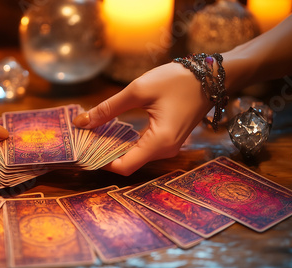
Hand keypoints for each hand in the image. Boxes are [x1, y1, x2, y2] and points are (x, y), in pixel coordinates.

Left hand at [73, 62, 212, 175]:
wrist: (211, 75)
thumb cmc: (177, 81)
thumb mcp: (138, 91)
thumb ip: (108, 108)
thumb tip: (80, 122)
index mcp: (159, 143)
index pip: (124, 167)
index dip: (100, 162)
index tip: (82, 150)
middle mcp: (164, 151)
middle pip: (128, 163)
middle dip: (103, 153)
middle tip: (82, 139)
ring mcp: (168, 147)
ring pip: (134, 156)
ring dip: (113, 147)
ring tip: (91, 133)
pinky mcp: (167, 139)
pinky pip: (142, 148)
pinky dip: (124, 142)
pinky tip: (110, 130)